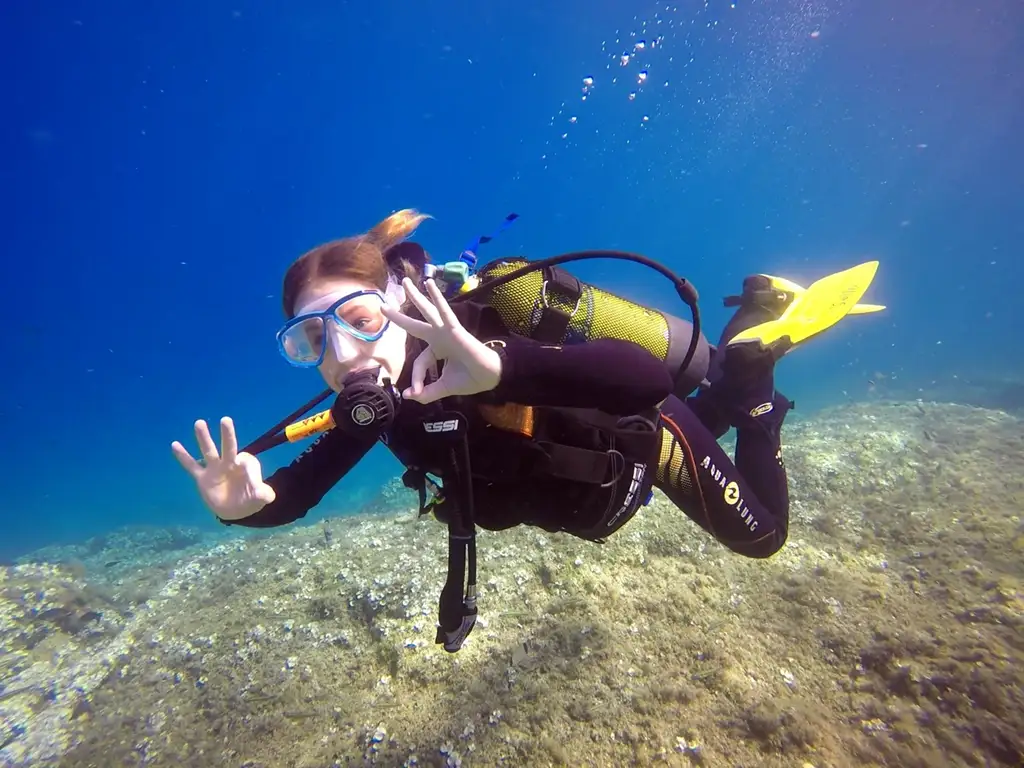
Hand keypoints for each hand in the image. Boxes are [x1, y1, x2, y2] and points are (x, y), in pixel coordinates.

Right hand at [171, 417, 275, 519]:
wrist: (235, 509)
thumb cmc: (250, 499)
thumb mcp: (261, 498)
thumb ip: (264, 495)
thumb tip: (267, 494)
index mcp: (244, 467)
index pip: (245, 460)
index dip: (246, 464)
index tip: (242, 467)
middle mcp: (229, 464)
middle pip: (228, 447)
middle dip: (227, 434)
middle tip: (226, 419)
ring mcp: (214, 470)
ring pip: (209, 451)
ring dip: (204, 438)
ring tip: (200, 423)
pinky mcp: (202, 478)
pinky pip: (191, 466)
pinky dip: (183, 456)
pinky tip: (175, 444)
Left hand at [380, 278, 501, 403]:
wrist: (490, 378)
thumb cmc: (470, 379)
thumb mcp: (443, 388)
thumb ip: (427, 393)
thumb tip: (408, 396)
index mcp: (437, 350)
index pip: (421, 362)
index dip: (417, 378)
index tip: (416, 392)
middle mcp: (439, 338)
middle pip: (415, 325)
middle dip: (400, 316)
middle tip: (383, 306)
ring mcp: (447, 332)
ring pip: (427, 312)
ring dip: (415, 297)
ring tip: (405, 282)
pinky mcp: (455, 330)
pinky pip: (444, 312)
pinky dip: (437, 298)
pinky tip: (430, 285)